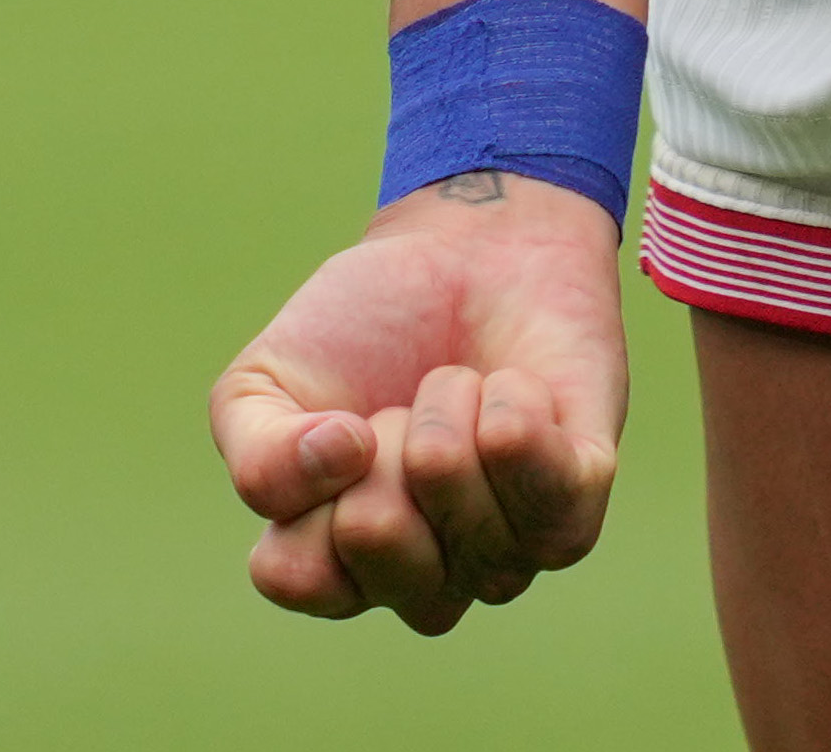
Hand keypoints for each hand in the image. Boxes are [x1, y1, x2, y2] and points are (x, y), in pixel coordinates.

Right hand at [209, 174, 629, 631]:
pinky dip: (514, 405)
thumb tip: (343, 456)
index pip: (301, 578)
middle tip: (403, 404)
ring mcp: (500, 558)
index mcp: (336, 564)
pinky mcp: (572, 515)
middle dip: (384, 436)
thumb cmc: (365, 327)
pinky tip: (510, 389)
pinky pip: (543, 488)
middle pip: (379, 540)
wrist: (474, 251)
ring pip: (465, 519)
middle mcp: (421, 580)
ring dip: (448, 411)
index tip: (338, 423)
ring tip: (460, 385)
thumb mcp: (264, 381)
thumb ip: (258, 455)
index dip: (308, 484)